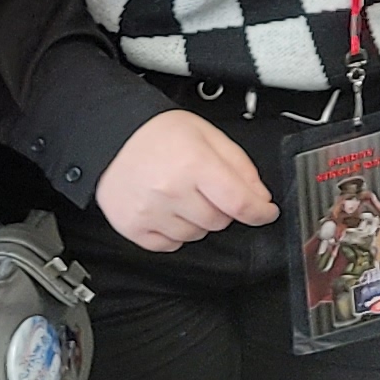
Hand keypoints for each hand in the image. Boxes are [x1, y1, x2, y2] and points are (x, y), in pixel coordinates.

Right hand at [96, 110, 275, 252]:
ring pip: (196, 236)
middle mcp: (171, 191)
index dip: (260, 212)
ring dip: (199, 221)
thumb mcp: (209, 135)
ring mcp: (150, 212)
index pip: (240, 203)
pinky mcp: (132, 226)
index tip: (266, 212)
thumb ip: (239, 165)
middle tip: (208, 188)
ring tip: (184, 195)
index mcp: (194, 164)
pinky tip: (169, 210)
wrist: (113, 138)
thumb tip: (260, 196)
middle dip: (223, 208)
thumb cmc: (159, 134)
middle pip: (219, 221)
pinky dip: (175, 233)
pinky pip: (169, 245)